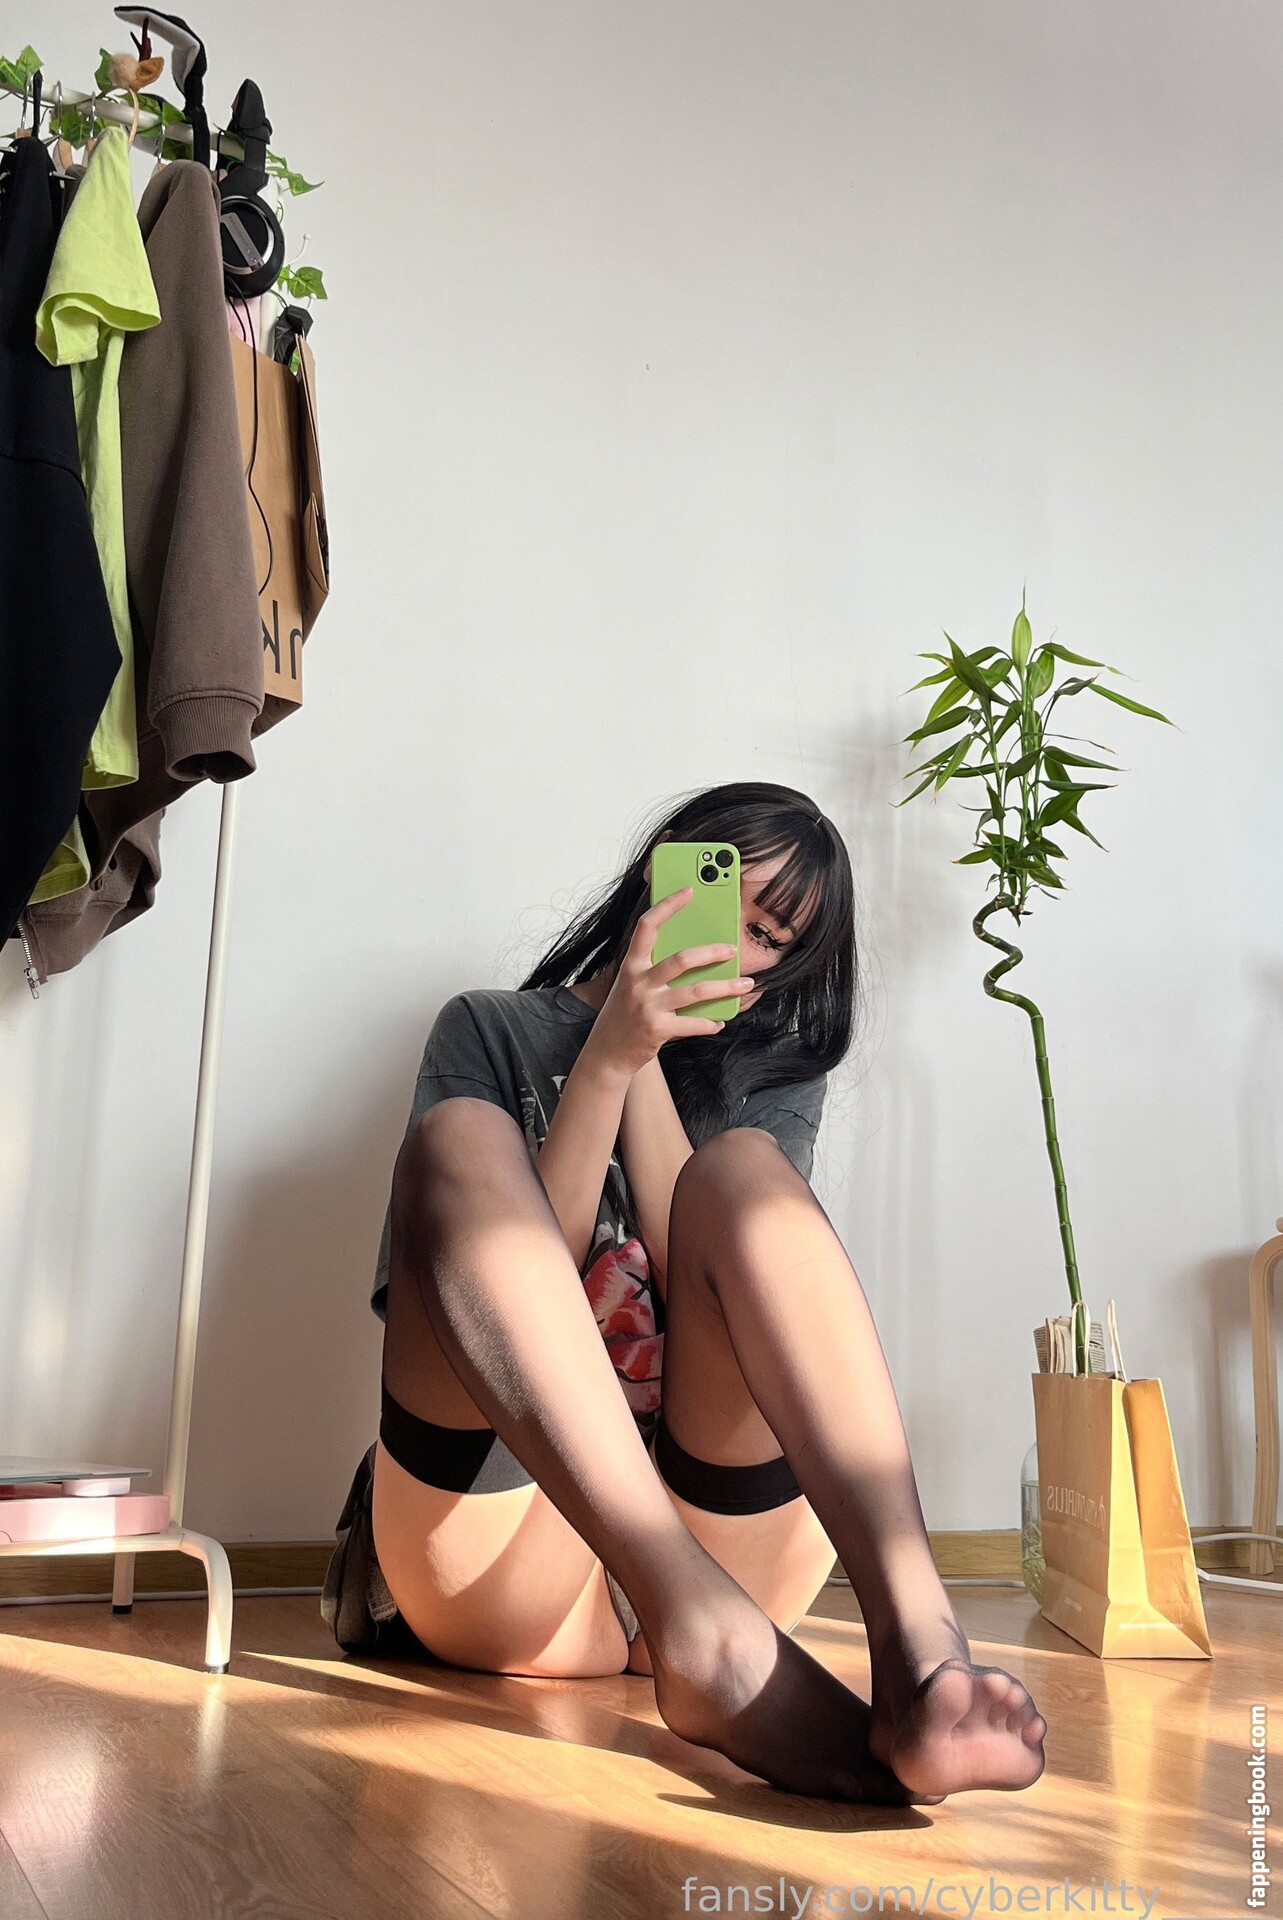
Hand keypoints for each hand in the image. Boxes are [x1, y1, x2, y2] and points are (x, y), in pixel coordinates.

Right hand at [583, 888, 754, 1080]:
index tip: (688, 891)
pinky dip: (709, 1023)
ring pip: (695, 992)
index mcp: (632, 965)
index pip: (647, 927)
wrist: (607, 1052)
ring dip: (725, 987)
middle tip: (732, 949)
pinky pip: (693, 1023)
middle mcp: (638, 982)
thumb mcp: (632, 984)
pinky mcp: (657, 1029)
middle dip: (711, 952)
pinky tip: (719, 1021)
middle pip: (681, 959)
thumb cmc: (624, 1013)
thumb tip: (694, 956)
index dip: (667, 906)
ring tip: (745, 984)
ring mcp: (648, 1006)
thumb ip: (654, 969)